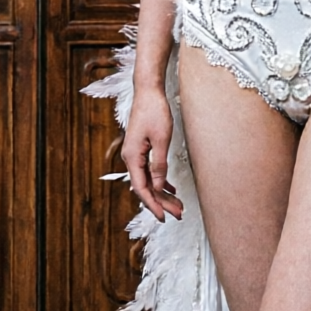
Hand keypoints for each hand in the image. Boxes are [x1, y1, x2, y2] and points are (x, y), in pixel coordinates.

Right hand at [122, 83, 182, 221]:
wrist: (148, 93)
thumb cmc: (155, 113)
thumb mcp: (161, 139)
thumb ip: (159, 164)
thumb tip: (160, 186)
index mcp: (133, 157)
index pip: (141, 188)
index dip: (153, 204)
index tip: (163, 217)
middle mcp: (131, 158)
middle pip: (146, 187)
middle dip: (162, 202)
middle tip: (179, 214)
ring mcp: (136, 155)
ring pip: (149, 180)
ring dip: (163, 194)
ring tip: (179, 206)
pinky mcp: (142, 150)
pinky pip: (151, 171)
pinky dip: (162, 182)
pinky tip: (172, 189)